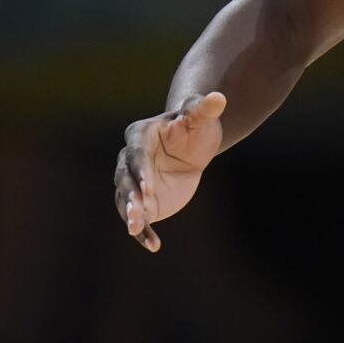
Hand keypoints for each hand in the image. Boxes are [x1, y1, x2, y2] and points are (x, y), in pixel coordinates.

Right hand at [115, 92, 226, 251]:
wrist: (192, 145)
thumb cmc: (195, 126)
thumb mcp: (201, 117)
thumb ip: (204, 108)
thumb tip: (218, 97)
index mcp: (140, 135)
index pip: (136, 154)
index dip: (141, 170)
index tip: (148, 187)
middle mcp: (129, 159)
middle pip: (125, 179)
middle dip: (131, 195)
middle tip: (139, 212)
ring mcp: (133, 181)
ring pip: (126, 199)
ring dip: (130, 214)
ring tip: (137, 229)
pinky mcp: (142, 200)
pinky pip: (138, 217)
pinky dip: (143, 232)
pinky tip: (153, 245)